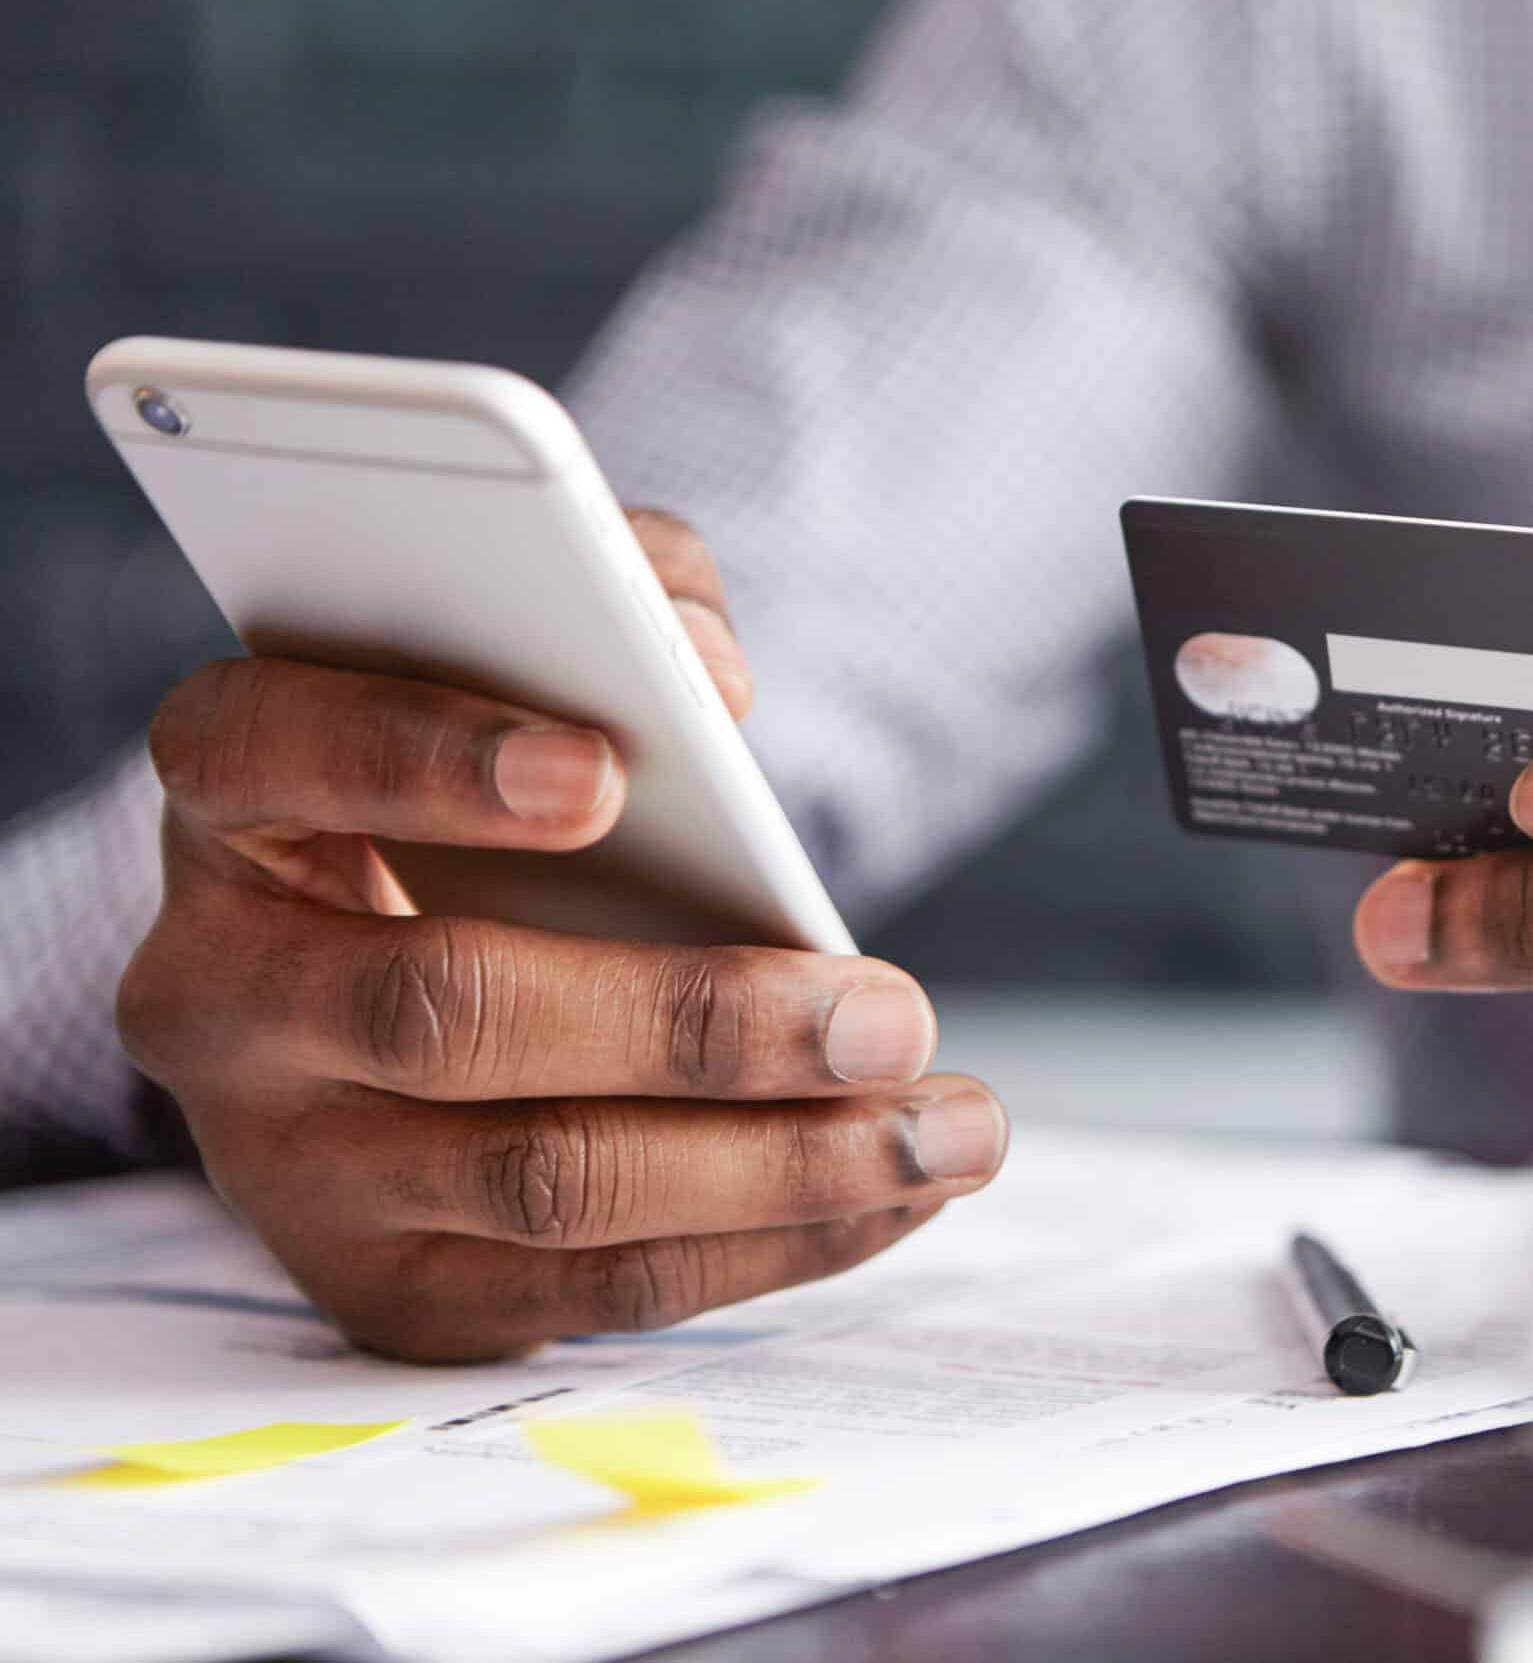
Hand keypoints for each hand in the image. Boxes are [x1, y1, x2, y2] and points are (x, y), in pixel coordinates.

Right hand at [116, 509, 1006, 1362]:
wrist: (394, 1016)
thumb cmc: (485, 808)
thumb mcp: (524, 677)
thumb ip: (619, 605)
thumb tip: (712, 680)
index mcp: (231, 807)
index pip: (266, 753)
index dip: (423, 756)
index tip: (610, 771)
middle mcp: (222, 997)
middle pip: (447, 1014)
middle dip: (696, 1021)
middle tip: (889, 1014)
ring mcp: (292, 1167)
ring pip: (546, 1181)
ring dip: (781, 1164)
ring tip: (949, 1126)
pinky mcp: (391, 1290)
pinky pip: (598, 1289)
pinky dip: (775, 1244)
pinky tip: (897, 1190)